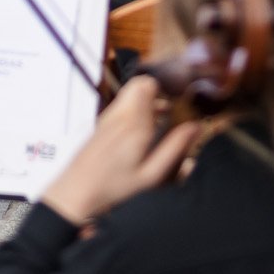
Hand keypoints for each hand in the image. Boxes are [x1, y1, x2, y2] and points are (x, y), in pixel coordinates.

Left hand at [40, 77, 198, 226]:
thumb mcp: (151, 174)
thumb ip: (174, 148)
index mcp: (135, 123)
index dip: (166, 86)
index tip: (178, 100)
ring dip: (147, 101)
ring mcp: (108, 116)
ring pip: (130, 93)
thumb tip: (195, 126)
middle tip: (170, 109)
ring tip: (160, 120)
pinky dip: (136, 110)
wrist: (77, 190)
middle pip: (139, 84)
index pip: (148, 83)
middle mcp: (120, 114)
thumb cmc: (115, 186)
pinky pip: (122, 105)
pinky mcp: (102, 123)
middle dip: (157, 91)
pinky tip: (143, 131)